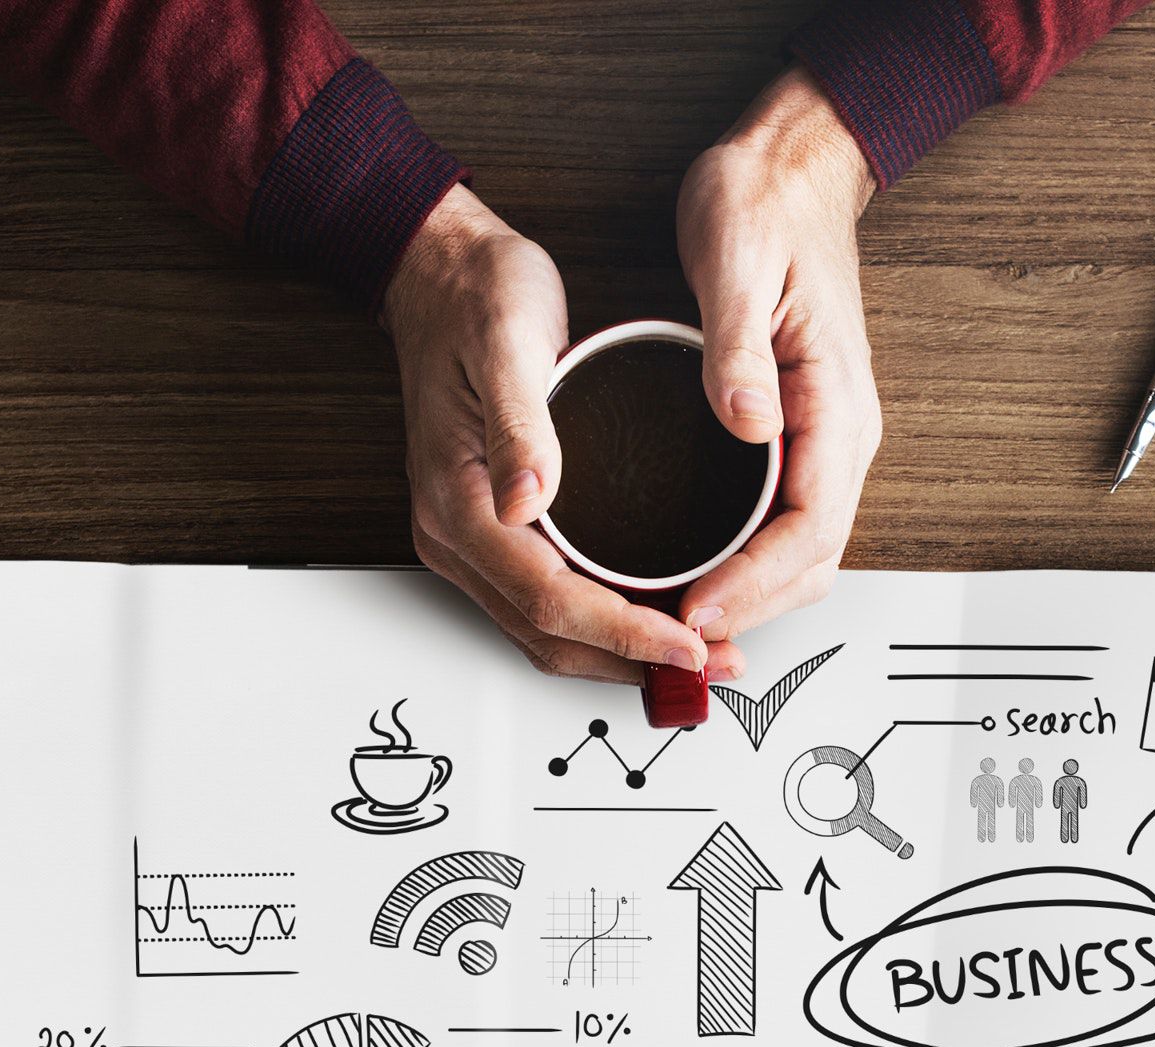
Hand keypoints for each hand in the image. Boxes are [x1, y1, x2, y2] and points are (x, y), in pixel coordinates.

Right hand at [384, 185, 717, 686]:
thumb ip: (520, 425)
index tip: (689, 642)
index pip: (549, 598)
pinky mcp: (493, 530)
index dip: (624, 632)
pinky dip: (603, 624)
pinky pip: (547, 601)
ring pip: (548, 631)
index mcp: (458, 502)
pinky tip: (654, 616)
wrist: (441, 275)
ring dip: (621, 653)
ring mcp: (471, 538)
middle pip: (548, 635)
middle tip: (713, 663)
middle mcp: (458, 536)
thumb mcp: (506, 342)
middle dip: (633, 661)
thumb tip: (530, 499)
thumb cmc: (475, 299)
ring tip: (697, 654)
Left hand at [669, 70, 883, 648]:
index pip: (811, 527)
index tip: (698, 609)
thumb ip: (738, 349)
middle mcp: (841, 432)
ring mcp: (822, 438)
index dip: (756, 582)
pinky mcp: (796, 434)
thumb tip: (747, 423)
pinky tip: (695, 575)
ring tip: (678, 626)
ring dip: (747, 599)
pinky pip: (780, 524)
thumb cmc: (765, 203)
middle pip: (810, 562)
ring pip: (799, 554)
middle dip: (749, 611)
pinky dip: (744, 566)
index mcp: (836, 402)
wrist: (791, 168)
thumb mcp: (737, 261)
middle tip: (676, 640)